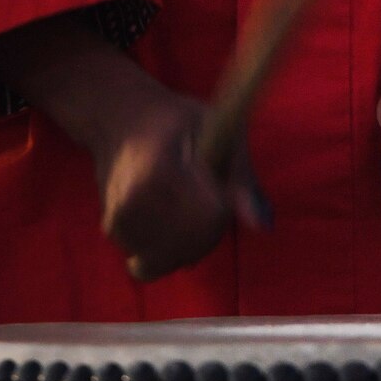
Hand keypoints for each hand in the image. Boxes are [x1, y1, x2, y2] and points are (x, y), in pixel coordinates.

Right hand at [0, 12, 269, 281]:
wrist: (116, 117)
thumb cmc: (179, 121)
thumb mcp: (219, 130)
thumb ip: (242, 177)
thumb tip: (265, 226)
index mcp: (159, 162)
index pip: (211, 216)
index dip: (222, 203)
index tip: (216, 181)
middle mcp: (133, 196)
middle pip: (195, 245)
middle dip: (207, 223)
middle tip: (199, 188)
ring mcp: (120, 219)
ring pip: (172, 257)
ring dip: (185, 237)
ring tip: (178, 197)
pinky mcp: (115, 235)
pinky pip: (151, 263)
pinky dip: (163, 247)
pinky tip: (160, 215)